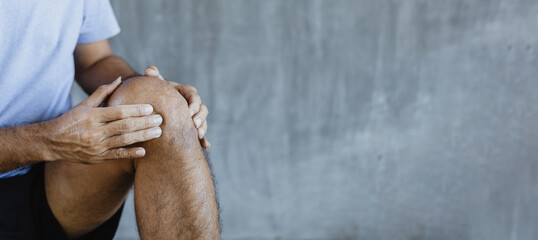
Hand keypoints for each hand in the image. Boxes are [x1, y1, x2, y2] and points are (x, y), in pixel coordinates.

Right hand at [46, 77, 163, 163]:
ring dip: (143, 136)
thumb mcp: (84, 105)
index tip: (151, 107)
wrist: (52, 142)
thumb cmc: (71, 120)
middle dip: (145, 122)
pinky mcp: (97, 158)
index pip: (118, 111)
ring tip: (158, 132)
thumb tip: (120, 78)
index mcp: (92, 116)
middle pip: (125, 126)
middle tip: (160, 119)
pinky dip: (130, 154)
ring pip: (123, 141)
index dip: (136, 109)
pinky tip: (144, 151)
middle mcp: (94, 131)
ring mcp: (96, 146)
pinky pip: (116, 156)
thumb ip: (103, 92)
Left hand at [144, 66, 209, 148]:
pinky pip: (202, 134)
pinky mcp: (193, 127)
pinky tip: (205, 145)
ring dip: (203, 127)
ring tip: (198, 135)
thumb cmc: (155, 94)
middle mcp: (192, 104)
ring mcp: (194, 116)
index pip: (193, 95)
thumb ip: (153, 77)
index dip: (193, 104)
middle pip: (202, 109)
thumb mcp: (155, 85)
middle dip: (200, 117)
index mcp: (185, 92)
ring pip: (203, 121)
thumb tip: (150, 70)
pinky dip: (204, 140)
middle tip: (194, 124)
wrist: (155, 105)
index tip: (189, 111)